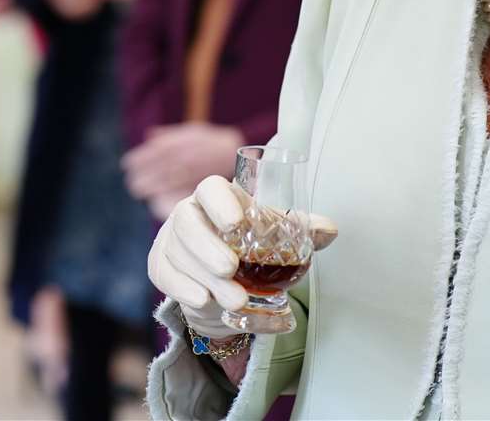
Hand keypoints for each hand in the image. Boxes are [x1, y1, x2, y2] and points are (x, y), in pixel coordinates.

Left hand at [121, 123, 245, 202]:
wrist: (233, 150)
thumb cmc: (209, 140)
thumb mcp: (190, 130)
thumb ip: (169, 134)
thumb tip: (149, 135)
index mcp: (181, 141)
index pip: (155, 150)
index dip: (139, 158)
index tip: (126, 165)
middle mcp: (186, 155)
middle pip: (159, 167)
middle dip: (142, 175)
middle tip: (131, 182)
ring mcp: (193, 169)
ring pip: (168, 179)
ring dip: (150, 186)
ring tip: (137, 190)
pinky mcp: (200, 182)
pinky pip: (180, 190)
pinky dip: (166, 195)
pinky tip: (155, 199)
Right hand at [147, 176, 338, 337]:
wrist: (223, 283)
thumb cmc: (251, 249)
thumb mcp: (276, 239)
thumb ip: (302, 231)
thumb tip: (329, 229)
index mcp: (218, 198)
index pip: (210, 188)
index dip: (220, 203)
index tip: (236, 224)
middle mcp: (189, 213)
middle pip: (186, 222)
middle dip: (207, 248)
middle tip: (232, 270)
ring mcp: (170, 239)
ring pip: (177, 253)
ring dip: (205, 278)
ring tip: (235, 300)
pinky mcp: (160, 265)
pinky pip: (164, 275)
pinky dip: (183, 289)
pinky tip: (203, 300)